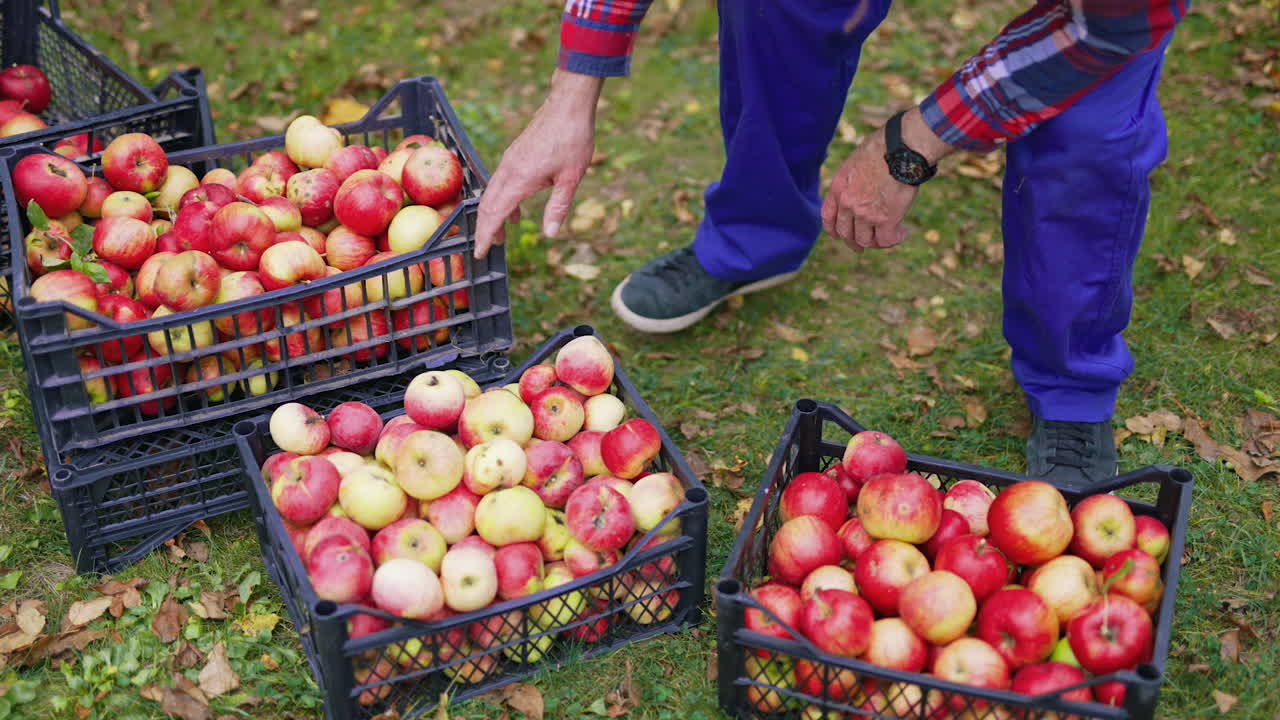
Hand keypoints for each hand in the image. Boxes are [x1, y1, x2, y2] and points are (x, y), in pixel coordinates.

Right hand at [474, 71, 602, 257]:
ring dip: (494, 215)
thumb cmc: (573, 139)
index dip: (486, 235)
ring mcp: (509, 161)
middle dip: (486, 229)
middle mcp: (509, 170)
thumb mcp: (571, 178)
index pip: (495, 214)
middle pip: (488, 205)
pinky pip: (500, 182)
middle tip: (489, 250)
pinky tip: (516, 210)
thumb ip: (558, 207)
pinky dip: (501, 200)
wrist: (568, 106)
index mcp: (520, 179)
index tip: (480, 253)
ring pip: (492, 193)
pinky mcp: (514, 155)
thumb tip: (550, 234)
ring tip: (503, 235)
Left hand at [821, 107, 952, 251]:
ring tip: (891, 234)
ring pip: (866, 240)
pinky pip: (886, 240)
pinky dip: (895, 239)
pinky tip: (903, 232)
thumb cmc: (885, 147)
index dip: (833, 230)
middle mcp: (847, 203)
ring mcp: (865, 213)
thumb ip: (854, 178)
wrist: (902, 147)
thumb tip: (863, 183)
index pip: (828, 216)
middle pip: (846, 233)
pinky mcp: (885, 220)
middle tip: (864, 246)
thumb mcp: (857, 160)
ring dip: (877, 241)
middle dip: (855, 242)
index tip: (838, 237)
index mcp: (838, 187)